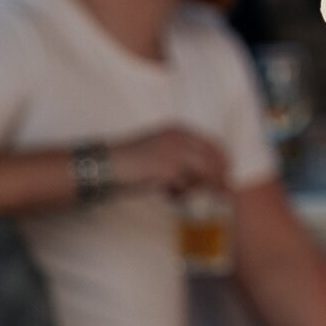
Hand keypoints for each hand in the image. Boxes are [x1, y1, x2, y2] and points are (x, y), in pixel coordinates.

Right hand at [106, 126, 230, 196]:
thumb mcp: (160, 153)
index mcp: (180, 131)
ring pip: (205, 174)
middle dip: (216, 180)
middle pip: (215, 160)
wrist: (103, 166)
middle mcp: (182, 137)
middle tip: (214, 195)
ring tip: (174, 193)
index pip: (214, 147)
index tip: (223, 182)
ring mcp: (177, 151)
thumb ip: (182, 159)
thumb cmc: (129, 163)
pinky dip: (179, 194)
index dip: (221, 166)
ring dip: (194, 189)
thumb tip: (205, 177)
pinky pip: (187, 186)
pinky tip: (164, 194)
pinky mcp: (169, 168)